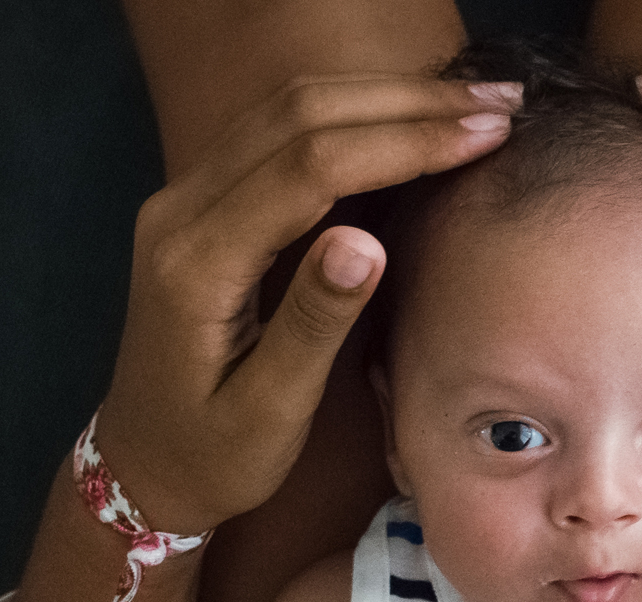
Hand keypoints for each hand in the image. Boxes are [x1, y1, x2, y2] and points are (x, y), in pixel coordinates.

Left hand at [93, 74, 521, 531]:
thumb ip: (313, 323)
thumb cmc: (212, 456)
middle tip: (499, 102)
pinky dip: (352, 114)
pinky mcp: (204, 201)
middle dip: (405, 101)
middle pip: (298, 114)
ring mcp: (186, 198)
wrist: (142, 464)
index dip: (402, 141)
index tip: (483, 136)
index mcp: (197, 264)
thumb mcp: (269, 412)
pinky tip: (410, 116)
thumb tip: (367, 241)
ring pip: (288, 108)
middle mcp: (180, 211)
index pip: (309, 167)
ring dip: (384, 96)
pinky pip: (279, 131)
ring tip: (471, 100)